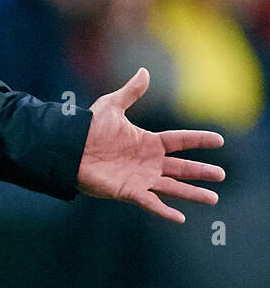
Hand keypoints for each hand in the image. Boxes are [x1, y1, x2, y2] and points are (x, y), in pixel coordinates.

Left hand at [76, 67, 224, 222]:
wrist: (66, 148)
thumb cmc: (88, 128)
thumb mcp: (111, 106)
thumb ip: (131, 92)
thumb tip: (145, 70)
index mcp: (147, 142)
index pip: (179, 140)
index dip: (199, 139)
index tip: (220, 140)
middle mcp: (148, 162)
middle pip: (182, 168)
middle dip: (201, 171)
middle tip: (221, 175)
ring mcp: (140, 178)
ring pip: (172, 187)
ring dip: (192, 193)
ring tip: (213, 198)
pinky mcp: (128, 192)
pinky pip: (150, 203)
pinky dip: (164, 211)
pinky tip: (180, 217)